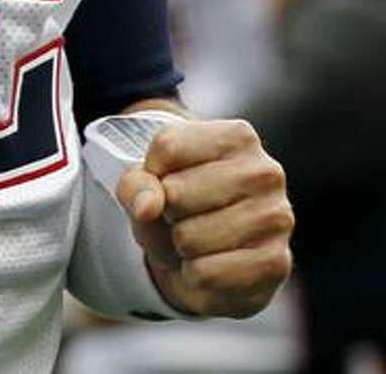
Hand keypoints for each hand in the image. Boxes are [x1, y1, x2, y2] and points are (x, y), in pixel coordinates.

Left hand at [116, 117, 293, 317]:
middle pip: (176, 192)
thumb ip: (136, 185)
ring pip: (189, 237)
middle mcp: (265, 172)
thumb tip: (148, 207)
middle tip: (182, 216)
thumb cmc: (180, 205)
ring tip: (196, 240)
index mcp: (238, 136)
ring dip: (179, 246)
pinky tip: (210, 264)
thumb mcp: (147, 183)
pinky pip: (206, 273)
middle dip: (166, 213)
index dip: (150, 171)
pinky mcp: (276, 262)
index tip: (164, 179)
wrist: (211, 255)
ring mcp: (276, 218)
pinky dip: (194, 275)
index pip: (167, 147)